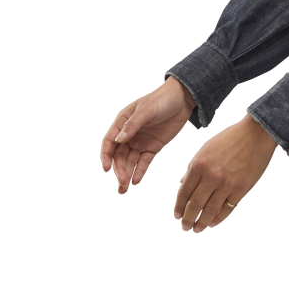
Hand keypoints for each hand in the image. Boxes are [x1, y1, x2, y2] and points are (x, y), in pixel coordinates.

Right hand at [101, 76, 194, 193]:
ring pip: (130, 161)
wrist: (182, 99)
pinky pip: (144, 162)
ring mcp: (140, 142)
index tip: (107, 169)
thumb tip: (118, 140)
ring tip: (125, 188)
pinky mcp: (152, 148)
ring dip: (127, 174)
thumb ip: (132, 125)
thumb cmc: (161, 99)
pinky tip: (136, 180)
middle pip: (119, 155)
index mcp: (122, 122)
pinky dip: (139, 171)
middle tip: (122, 184)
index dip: (106, 155)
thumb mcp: (146, 110)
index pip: (110, 141)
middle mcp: (129, 134)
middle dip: (119, 170)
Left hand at [174, 114, 277, 231]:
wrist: (255, 134)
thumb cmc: (230, 139)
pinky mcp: (241, 190)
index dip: (179, 207)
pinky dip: (219, 218)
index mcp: (198, 165)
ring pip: (210, 210)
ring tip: (198, 229)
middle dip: (188, 219)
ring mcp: (226, 184)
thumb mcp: (205, 149)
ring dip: (202, 222)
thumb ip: (193, 168)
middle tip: (185, 227)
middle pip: (195, 204)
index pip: (184, 192)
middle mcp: (210, 176)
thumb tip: (182, 184)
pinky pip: (227, 208)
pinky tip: (214, 222)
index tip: (177, 216)